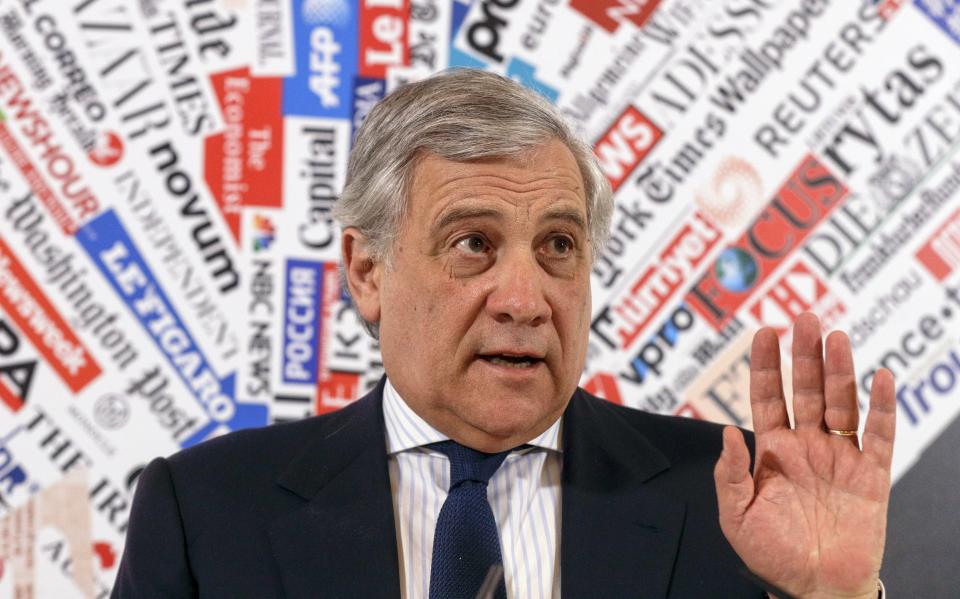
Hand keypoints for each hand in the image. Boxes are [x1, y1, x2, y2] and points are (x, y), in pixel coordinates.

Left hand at [714, 313, 895, 598]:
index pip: (768, 397)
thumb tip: (726, 432)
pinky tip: (881, 378)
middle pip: (806, 390)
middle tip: (805, 318)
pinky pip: (878, 435)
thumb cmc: (773, 554)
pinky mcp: (870, 476)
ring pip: (841, 403)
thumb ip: (731, 475)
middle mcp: (806, 445)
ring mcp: (839, 457)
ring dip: (839, 370)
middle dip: (805, 354)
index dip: (766, 365)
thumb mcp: (737, 516)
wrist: (816, 588)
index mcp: (772, 451)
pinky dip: (882, 407)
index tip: (764, 332)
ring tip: (835, 337)